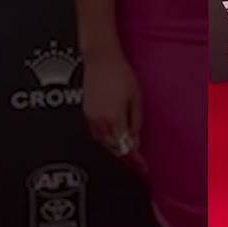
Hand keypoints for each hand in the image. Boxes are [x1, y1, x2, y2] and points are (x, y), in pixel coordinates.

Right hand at [82, 52, 145, 168]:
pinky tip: (114, 137)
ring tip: (127, 150)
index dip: (134, 159)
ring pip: (103, 143)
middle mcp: (99, 121)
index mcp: (114, 118)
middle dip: (125, 155)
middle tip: (137, 162)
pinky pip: (96, 134)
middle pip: (112, 148)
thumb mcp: (136, 99)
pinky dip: (106, 139)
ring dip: (115, 148)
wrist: (101, 60)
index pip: (124, 146)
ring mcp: (90, 118)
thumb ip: (135, 123)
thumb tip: (135, 140)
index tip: (141, 166)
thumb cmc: (120, 74)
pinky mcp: (86, 113)